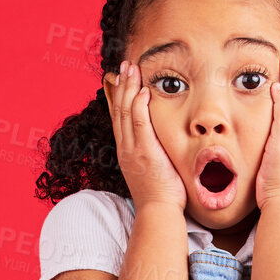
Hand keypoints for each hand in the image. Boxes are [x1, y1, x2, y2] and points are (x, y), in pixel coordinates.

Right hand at [105, 60, 185, 211]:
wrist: (158, 213)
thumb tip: (157, 145)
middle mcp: (125, 148)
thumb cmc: (160, 197)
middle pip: (119, 109)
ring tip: (132, 69)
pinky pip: (139, 123)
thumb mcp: (150, 171)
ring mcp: (133, 150)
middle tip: (125, 65)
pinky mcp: (144, 152)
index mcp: (126, 152)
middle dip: (121, 85)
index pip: (119, 117)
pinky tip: (143, 90)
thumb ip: (150, 154)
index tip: (122, 79)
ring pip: (126, 111)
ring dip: (129, 87)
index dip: (119, 96)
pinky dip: (139, 105)